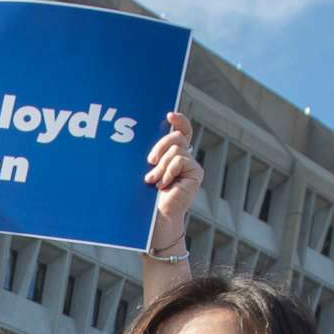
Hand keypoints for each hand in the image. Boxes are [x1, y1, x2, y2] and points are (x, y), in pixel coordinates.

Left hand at [143, 112, 204, 257]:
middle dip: (160, 145)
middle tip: (149, 161)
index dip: (179, 120)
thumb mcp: (145, 170)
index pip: (182, 130)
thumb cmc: (144, 196)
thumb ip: (150, 156)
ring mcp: (192, 165)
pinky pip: (181, 160)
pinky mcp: (196, 173)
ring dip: (160, 165)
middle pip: (177, 136)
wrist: (153, 218)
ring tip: (153, 181)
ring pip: (176, 149)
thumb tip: (136, 137)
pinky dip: (168, 171)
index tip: (169, 114)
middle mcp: (185, 157)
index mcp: (172, 154)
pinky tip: (163, 185)